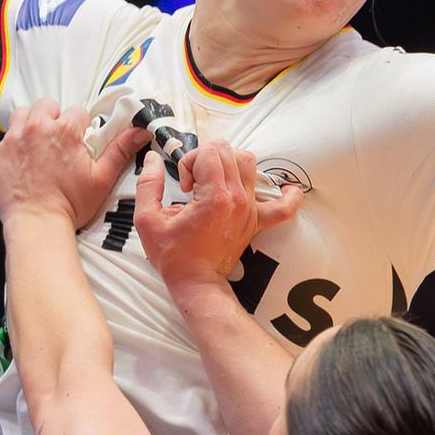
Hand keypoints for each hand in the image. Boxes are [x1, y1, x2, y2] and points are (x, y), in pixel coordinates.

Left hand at [0, 100, 149, 228]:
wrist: (37, 226)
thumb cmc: (70, 205)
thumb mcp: (102, 178)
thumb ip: (120, 150)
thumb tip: (139, 132)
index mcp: (64, 131)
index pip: (76, 111)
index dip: (80, 126)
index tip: (78, 141)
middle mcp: (36, 128)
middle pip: (46, 105)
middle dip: (53, 118)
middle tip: (58, 141)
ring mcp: (13, 140)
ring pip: (22, 115)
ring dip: (31, 124)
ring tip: (39, 146)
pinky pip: (4, 140)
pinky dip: (13, 148)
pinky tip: (22, 165)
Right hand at [135, 140, 302, 289]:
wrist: (196, 282)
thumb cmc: (173, 256)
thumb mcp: (148, 220)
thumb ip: (148, 184)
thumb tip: (152, 158)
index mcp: (214, 198)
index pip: (207, 152)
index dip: (189, 161)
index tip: (183, 185)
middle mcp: (237, 199)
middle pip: (227, 151)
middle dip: (205, 159)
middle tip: (193, 184)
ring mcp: (250, 209)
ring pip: (249, 162)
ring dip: (229, 164)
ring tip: (214, 182)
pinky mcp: (256, 221)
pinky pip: (283, 207)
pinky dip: (287, 195)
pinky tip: (285, 189)